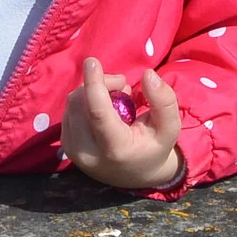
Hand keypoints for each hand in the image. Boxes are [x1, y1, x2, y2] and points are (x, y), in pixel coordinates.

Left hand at [62, 58, 185, 191]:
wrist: (136, 174)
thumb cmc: (155, 147)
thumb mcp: (170, 127)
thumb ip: (164, 101)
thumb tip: (148, 74)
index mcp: (116, 149)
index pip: (98, 113)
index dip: (94, 84)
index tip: (92, 62)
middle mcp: (88, 153)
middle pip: (81, 103)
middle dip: (101, 84)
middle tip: (123, 87)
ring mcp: (73, 151)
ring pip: (73, 103)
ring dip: (93, 91)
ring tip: (117, 100)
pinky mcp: (66, 145)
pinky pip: (70, 110)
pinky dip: (85, 101)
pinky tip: (103, 110)